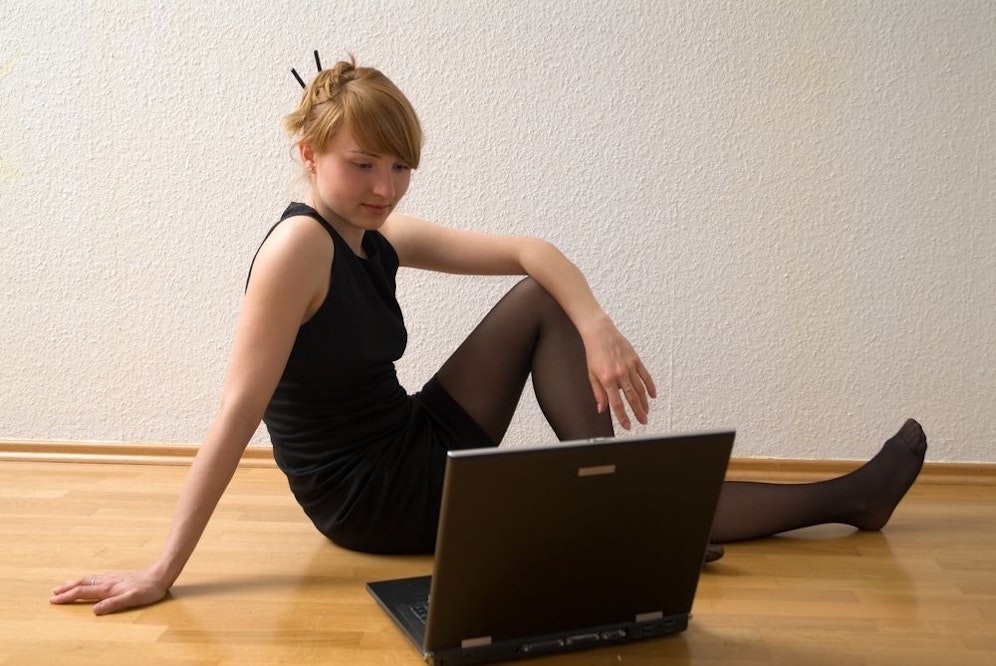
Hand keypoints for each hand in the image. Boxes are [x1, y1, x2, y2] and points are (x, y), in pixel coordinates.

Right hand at [50, 569, 169, 614]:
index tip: (54, 600)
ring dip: (75, 582)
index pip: (82, 593)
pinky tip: (89, 580)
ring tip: (65, 585)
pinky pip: (97, 577)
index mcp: (108, 589)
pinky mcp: (118, 576)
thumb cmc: (148, 590)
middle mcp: (107, 581)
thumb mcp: (132, 600)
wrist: (160, 575)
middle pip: (82, 584)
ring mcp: (112, 577)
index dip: (67, 597)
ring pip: (89, 579)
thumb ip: (113, 604)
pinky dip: (87, 579)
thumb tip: (94, 610)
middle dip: (67, 589)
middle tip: (53, 592)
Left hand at [582, 318, 656, 429]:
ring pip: (640, 389)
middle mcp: (620, 374)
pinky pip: (645, 376)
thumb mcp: (591, 375)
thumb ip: (598, 393)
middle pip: (632, 398)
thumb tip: (602, 408)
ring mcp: (629, 367)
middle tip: (643, 422)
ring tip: (646, 412)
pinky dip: (650, 387)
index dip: (623, 417)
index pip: (617, 404)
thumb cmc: (594, 353)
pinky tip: (653, 395)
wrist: (600, 333)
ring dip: (644, 403)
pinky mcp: (636, 360)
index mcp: (608, 379)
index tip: (628, 426)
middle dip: (638, 413)